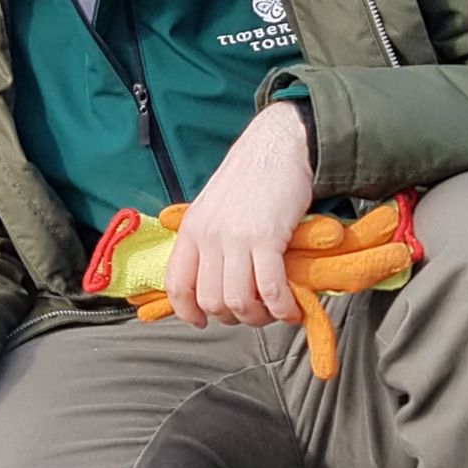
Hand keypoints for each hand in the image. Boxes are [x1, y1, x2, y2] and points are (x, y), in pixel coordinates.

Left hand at [162, 104, 315, 329]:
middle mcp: (208, 236)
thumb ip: (207, 240)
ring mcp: (235, 237)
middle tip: (253, 311)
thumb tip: (210, 278)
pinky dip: (281, 307)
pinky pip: (270, 288)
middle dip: (233, 317)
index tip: (202, 322)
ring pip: (238, 301)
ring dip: (259, 317)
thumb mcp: (214, 208)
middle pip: (211, 300)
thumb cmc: (250, 178)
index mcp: (192, 230)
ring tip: (274, 311)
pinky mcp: (266, 237)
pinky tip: (291, 309)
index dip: (188, 311)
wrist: (278, 145)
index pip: (176, 285)